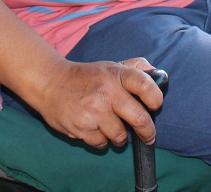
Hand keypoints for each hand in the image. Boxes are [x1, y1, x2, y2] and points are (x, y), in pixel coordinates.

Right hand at [32, 57, 163, 148]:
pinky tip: (96, 129)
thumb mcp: (110, 66)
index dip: (156, 99)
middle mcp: (107, 92)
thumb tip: (160, 75)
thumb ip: (135, 68)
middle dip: (148, 132)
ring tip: (114, 129)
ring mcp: (94, 111)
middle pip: (140, 119)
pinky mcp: (81, 128)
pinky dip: (102, 141)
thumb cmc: (86, 76)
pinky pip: (102, 143)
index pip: (146, 86)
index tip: (155, 106)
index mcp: (116, 74)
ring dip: (121, 137)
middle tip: (148, 136)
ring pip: (121, 136)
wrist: (50, 83)